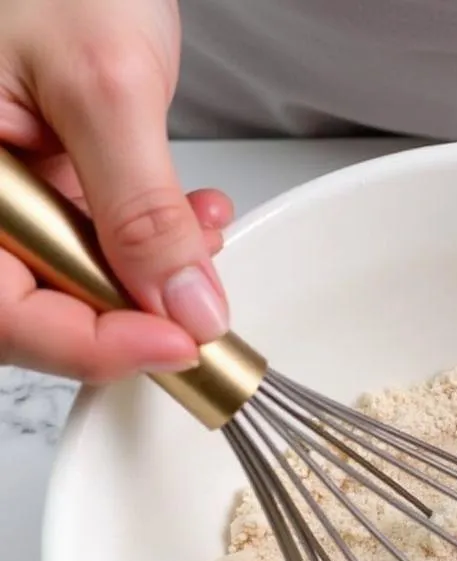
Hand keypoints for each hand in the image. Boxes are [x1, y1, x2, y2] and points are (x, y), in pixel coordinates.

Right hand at [0, 0, 231, 381]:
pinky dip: (156, 238)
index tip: (176, 345)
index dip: (92, 345)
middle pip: (39, 308)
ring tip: (204, 235)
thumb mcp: (105, 86)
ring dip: (156, 275)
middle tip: (200, 312)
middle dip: (133, 314)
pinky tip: (194, 214)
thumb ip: (143, 209)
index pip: (7, 312)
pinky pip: (100, 239)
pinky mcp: (47, 180)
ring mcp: (10, 192)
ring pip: (80, 279)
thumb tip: (184, 310)